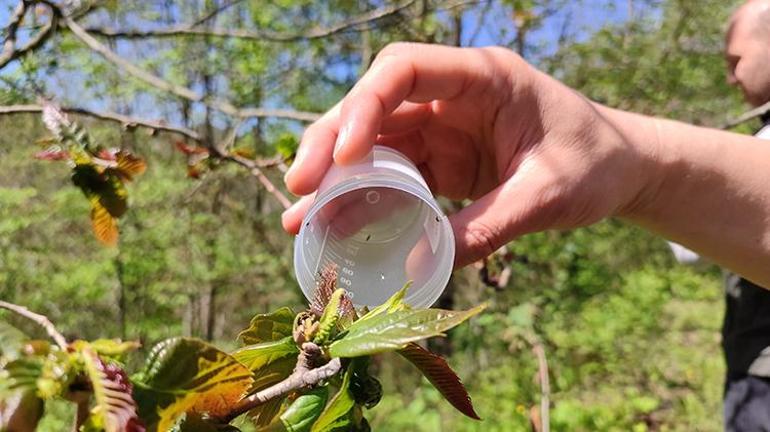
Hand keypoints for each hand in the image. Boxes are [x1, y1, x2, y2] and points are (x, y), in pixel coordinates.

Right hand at [282, 43, 657, 267]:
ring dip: (337, 179)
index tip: (345, 154)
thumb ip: (488, 227)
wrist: (620, 169)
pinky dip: (364, 199)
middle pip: (373, 105)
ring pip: (373, 142)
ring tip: (301, 219)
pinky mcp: (441, 159)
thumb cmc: (596, 165)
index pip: (404, 68)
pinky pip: (392, 175)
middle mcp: (453, 95)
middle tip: (301, 187)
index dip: (365, 103)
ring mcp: (443, 127)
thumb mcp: (547, 195)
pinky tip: (336, 226)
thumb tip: (419, 269)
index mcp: (483, 78)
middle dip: (331, 143)